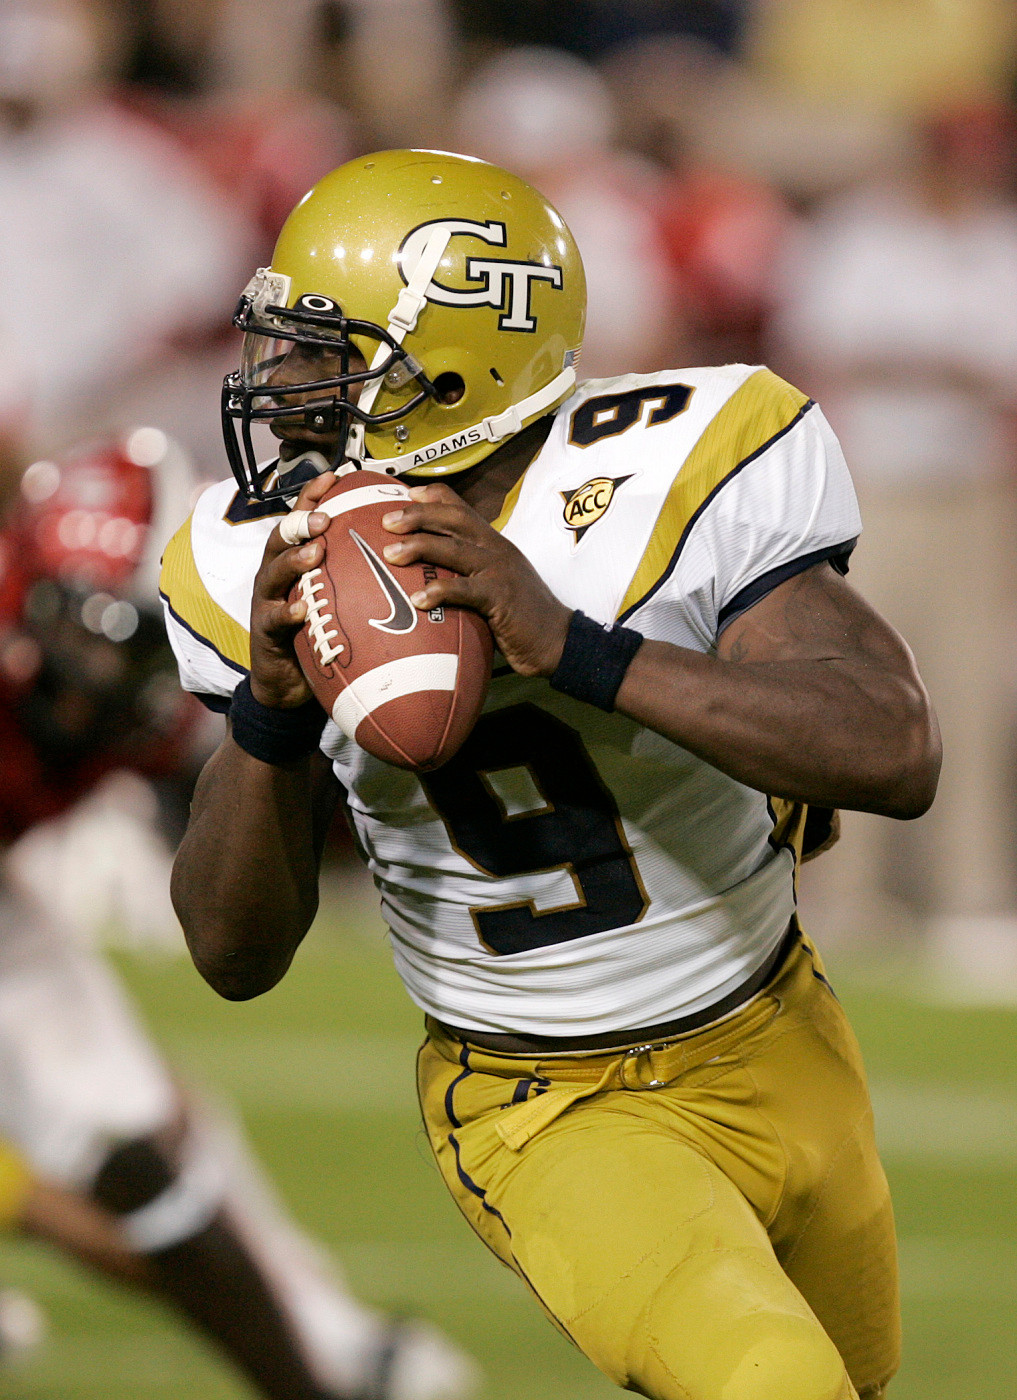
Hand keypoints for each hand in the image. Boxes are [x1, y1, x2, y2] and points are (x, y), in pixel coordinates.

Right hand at [249, 472, 335, 707]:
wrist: (289, 683)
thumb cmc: (319, 632)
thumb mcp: (337, 597)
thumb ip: (356, 572)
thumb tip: (402, 548)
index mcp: (293, 560)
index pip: (301, 519)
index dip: (314, 496)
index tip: (336, 476)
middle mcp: (275, 574)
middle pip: (282, 538)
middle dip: (302, 523)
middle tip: (326, 517)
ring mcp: (266, 601)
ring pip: (273, 572)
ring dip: (294, 560)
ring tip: (315, 552)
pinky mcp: (265, 631)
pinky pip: (275, 619)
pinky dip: (288, 612)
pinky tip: (303, 608)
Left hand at [381, 482, 571, 676]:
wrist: (558, 640)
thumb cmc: (522, 617)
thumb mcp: (496, 583)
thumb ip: (469, 573)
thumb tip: (429, 577)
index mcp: (494, 542)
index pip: (462, 508)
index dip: (432, 497)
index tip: (404, 494)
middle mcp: (496, 549)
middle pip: (453, 519)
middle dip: (417, 515)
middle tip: (386, 521)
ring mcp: (499, 571)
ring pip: (454, 548)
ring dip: (419, 546)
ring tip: (390, 553)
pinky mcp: (501, 597)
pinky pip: (465, 590)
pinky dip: (440, 592)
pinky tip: (418, 599)